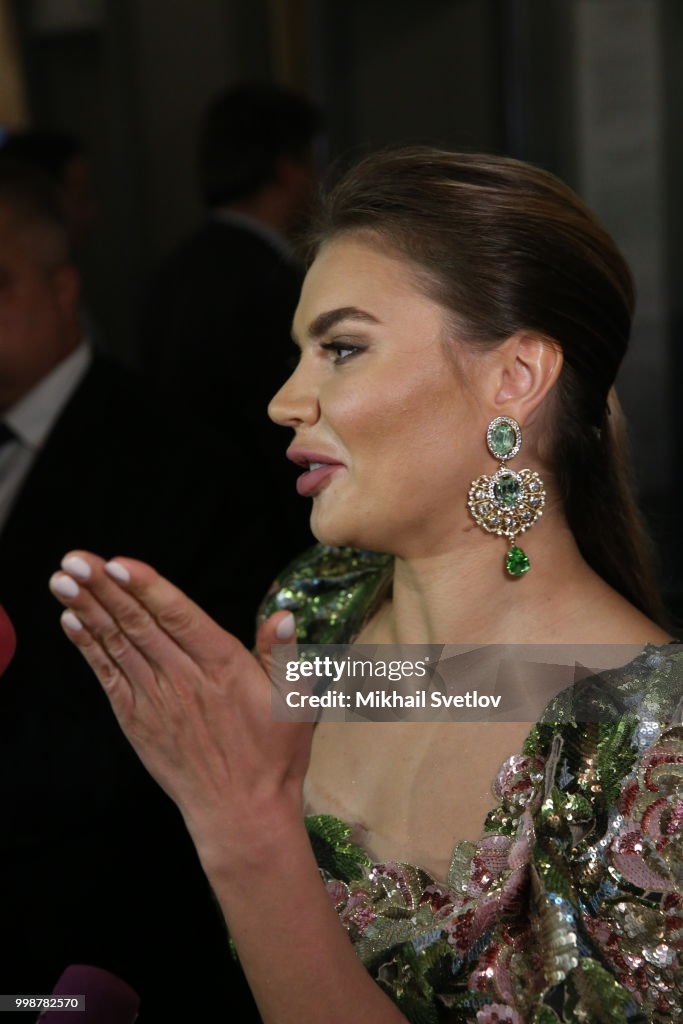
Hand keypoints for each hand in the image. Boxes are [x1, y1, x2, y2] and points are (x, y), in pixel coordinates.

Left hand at [49, 551, 311, 862]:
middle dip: (104, 589)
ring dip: (88, 610)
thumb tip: (282, 615)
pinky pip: (108, 676)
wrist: (240, 813)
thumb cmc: (273, 755)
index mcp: (222, 668)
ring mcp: (155, 700)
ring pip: (118, 645)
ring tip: (64, 579)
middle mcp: (184, 680)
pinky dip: (88, 648)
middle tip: (75, 559)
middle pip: (138, 625)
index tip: (117, 563)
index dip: (147, 588)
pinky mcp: (137, 719)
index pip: (178, 618)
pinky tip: (71, 621)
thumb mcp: (294, 702)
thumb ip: (283, 655)